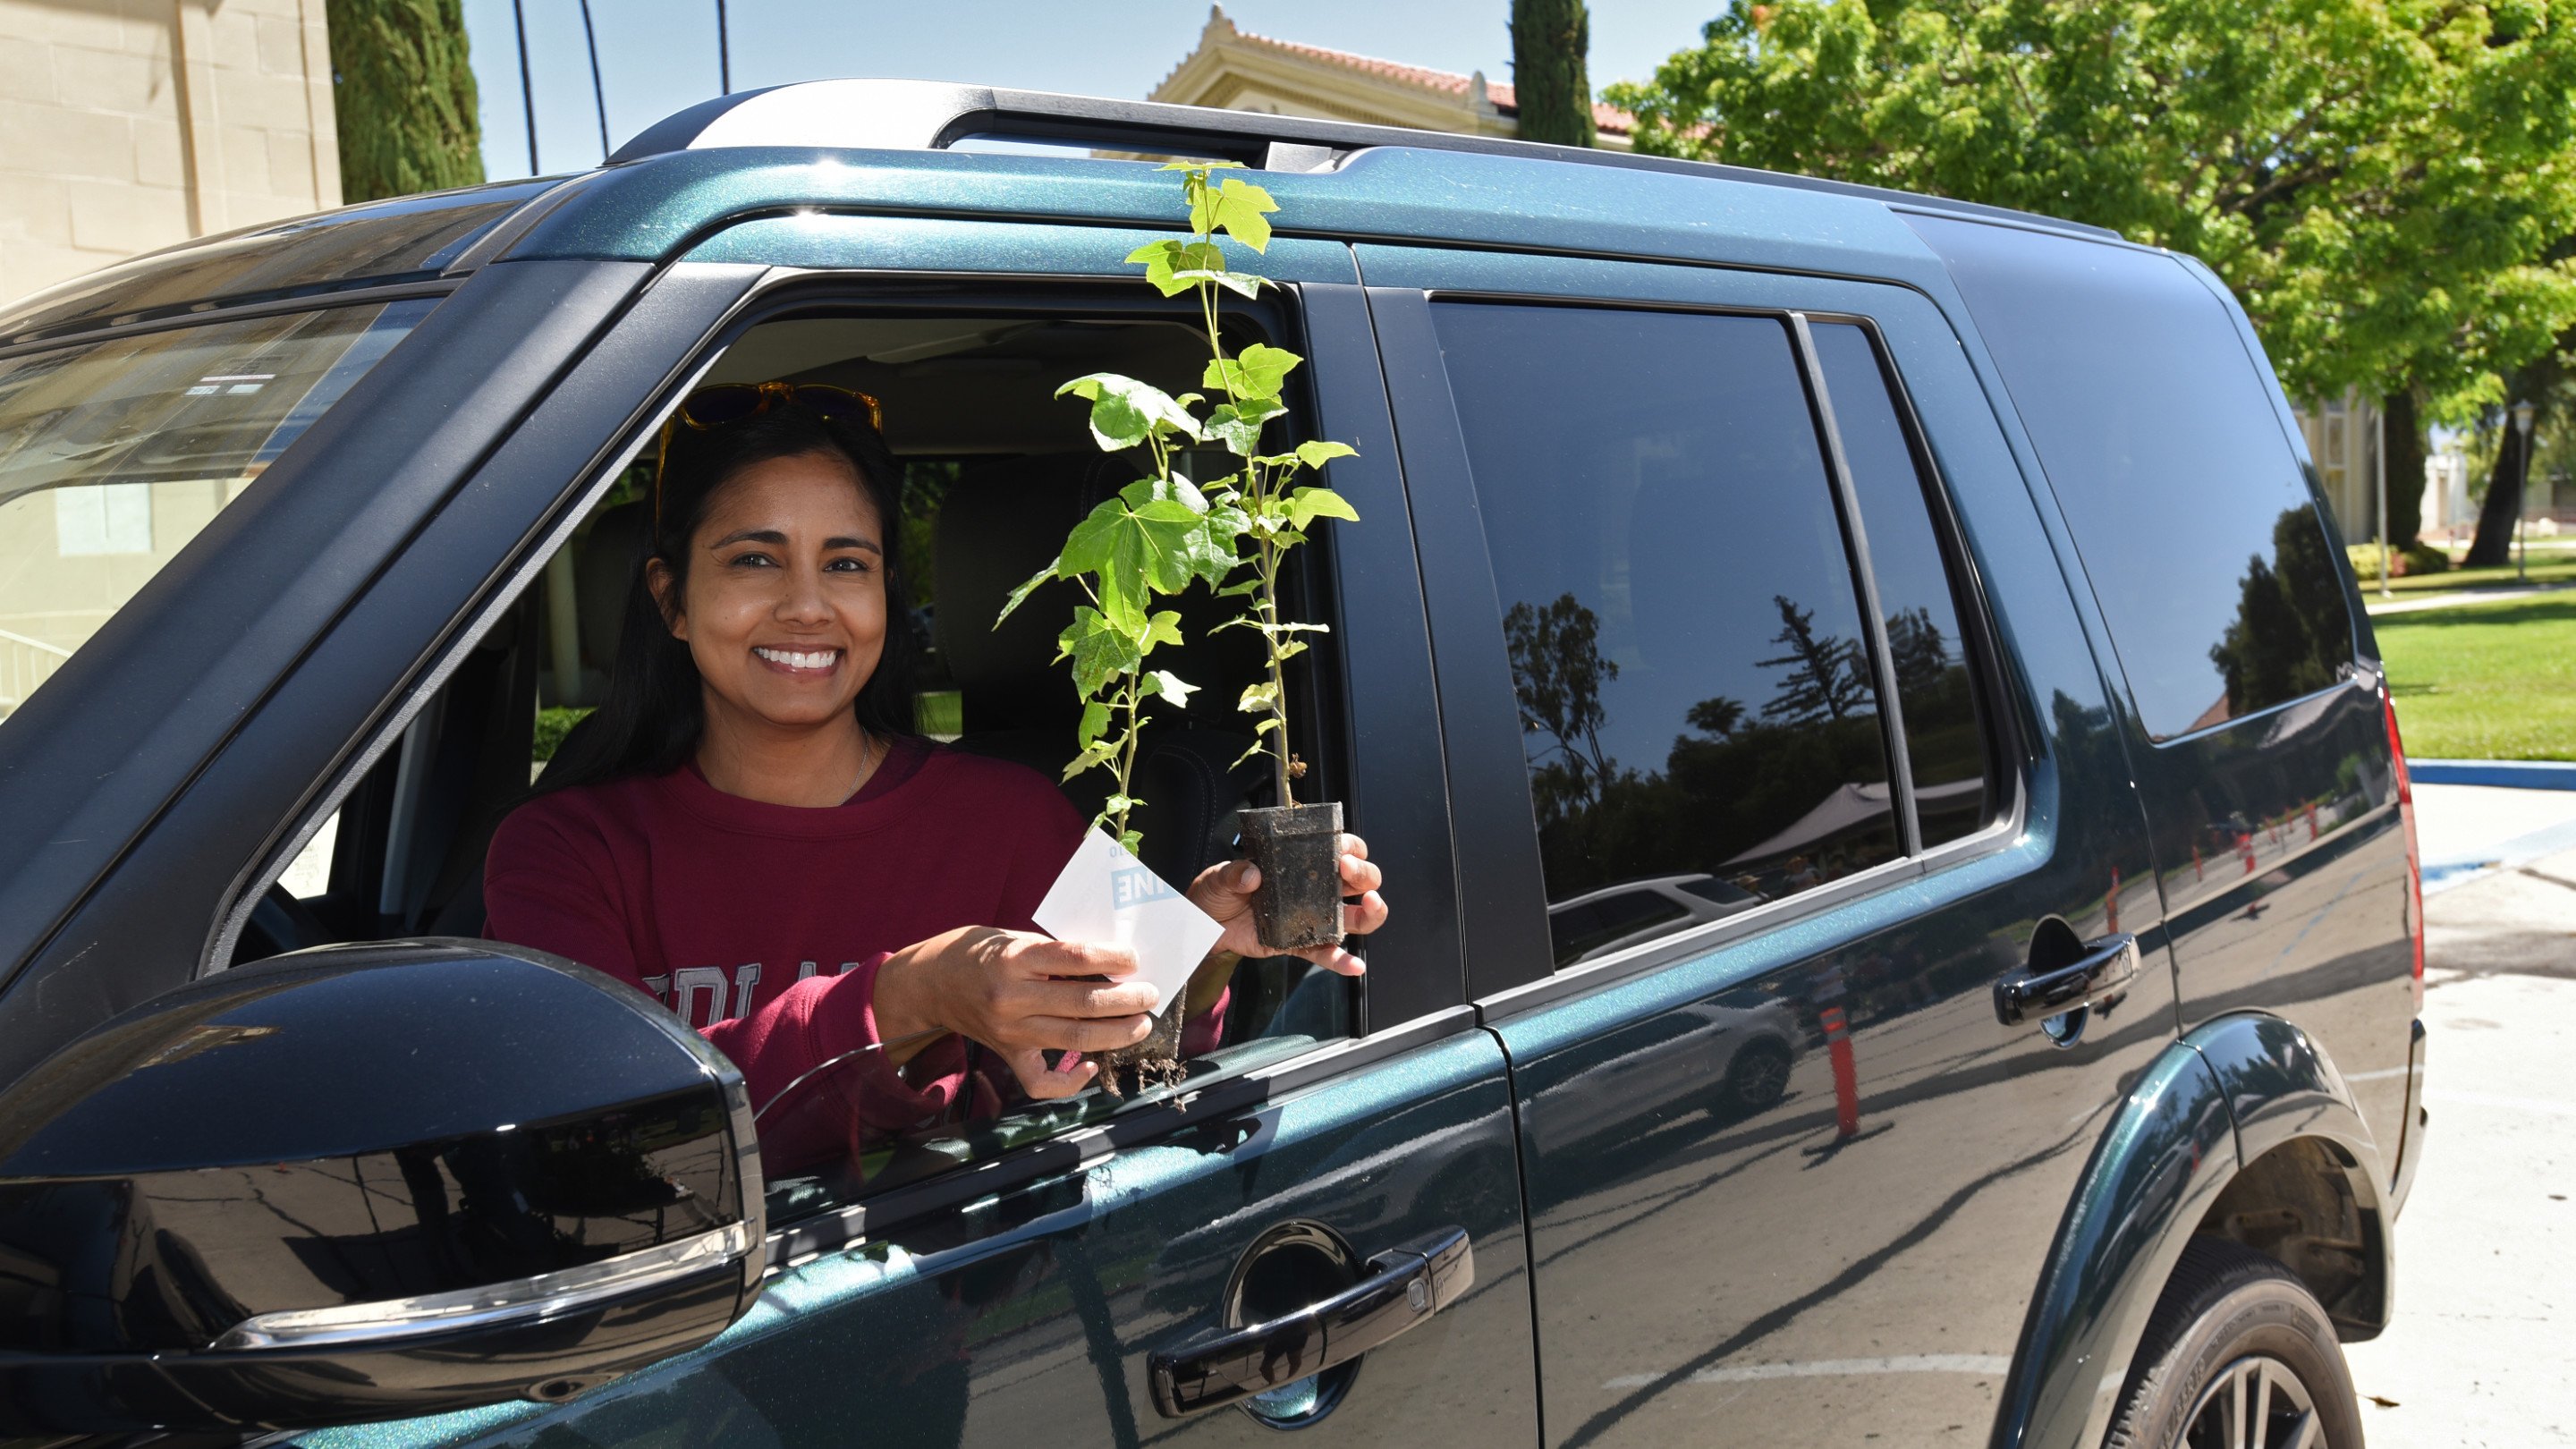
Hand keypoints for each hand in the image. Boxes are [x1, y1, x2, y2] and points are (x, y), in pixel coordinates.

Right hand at [875, 927, 1157, 1099]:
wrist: (932, 981)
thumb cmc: (982, 952)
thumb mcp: (1016, 938)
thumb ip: (1056, 952)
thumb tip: (1111, 966)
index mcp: (1015, 958)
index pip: (1074, 958)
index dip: (1111, 959)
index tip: (1134, 959)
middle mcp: (1011, 997)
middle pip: (1082, 1004)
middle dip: (1126, 1001)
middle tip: (1149, 995)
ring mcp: (1009, 1030)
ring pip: (1073, 1039)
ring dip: (1115, 1034)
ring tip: (1141, 1023)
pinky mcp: (1007, 1053)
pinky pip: (1041, 1081)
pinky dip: (1071, 1081)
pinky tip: (1092, 1065)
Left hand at [1187, 833, 1386, 976]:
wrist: (1203, 927)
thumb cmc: (1218, 892)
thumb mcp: (1221, 876)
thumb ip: (1235, 873)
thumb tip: (1252, 875)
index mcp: (1299, 863)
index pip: (1339, 849)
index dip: (1350, 848)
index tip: (1342, 851)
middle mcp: (1313, 888)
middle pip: (1357, 880)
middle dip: (1363, 874)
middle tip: (1347, 871)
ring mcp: (1310, 917)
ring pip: (1353, 916)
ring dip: (1370, 912)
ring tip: (1372, 907)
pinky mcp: (1299, 943)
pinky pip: (1325, 952)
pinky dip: (1342, 960)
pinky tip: (1355, 966)